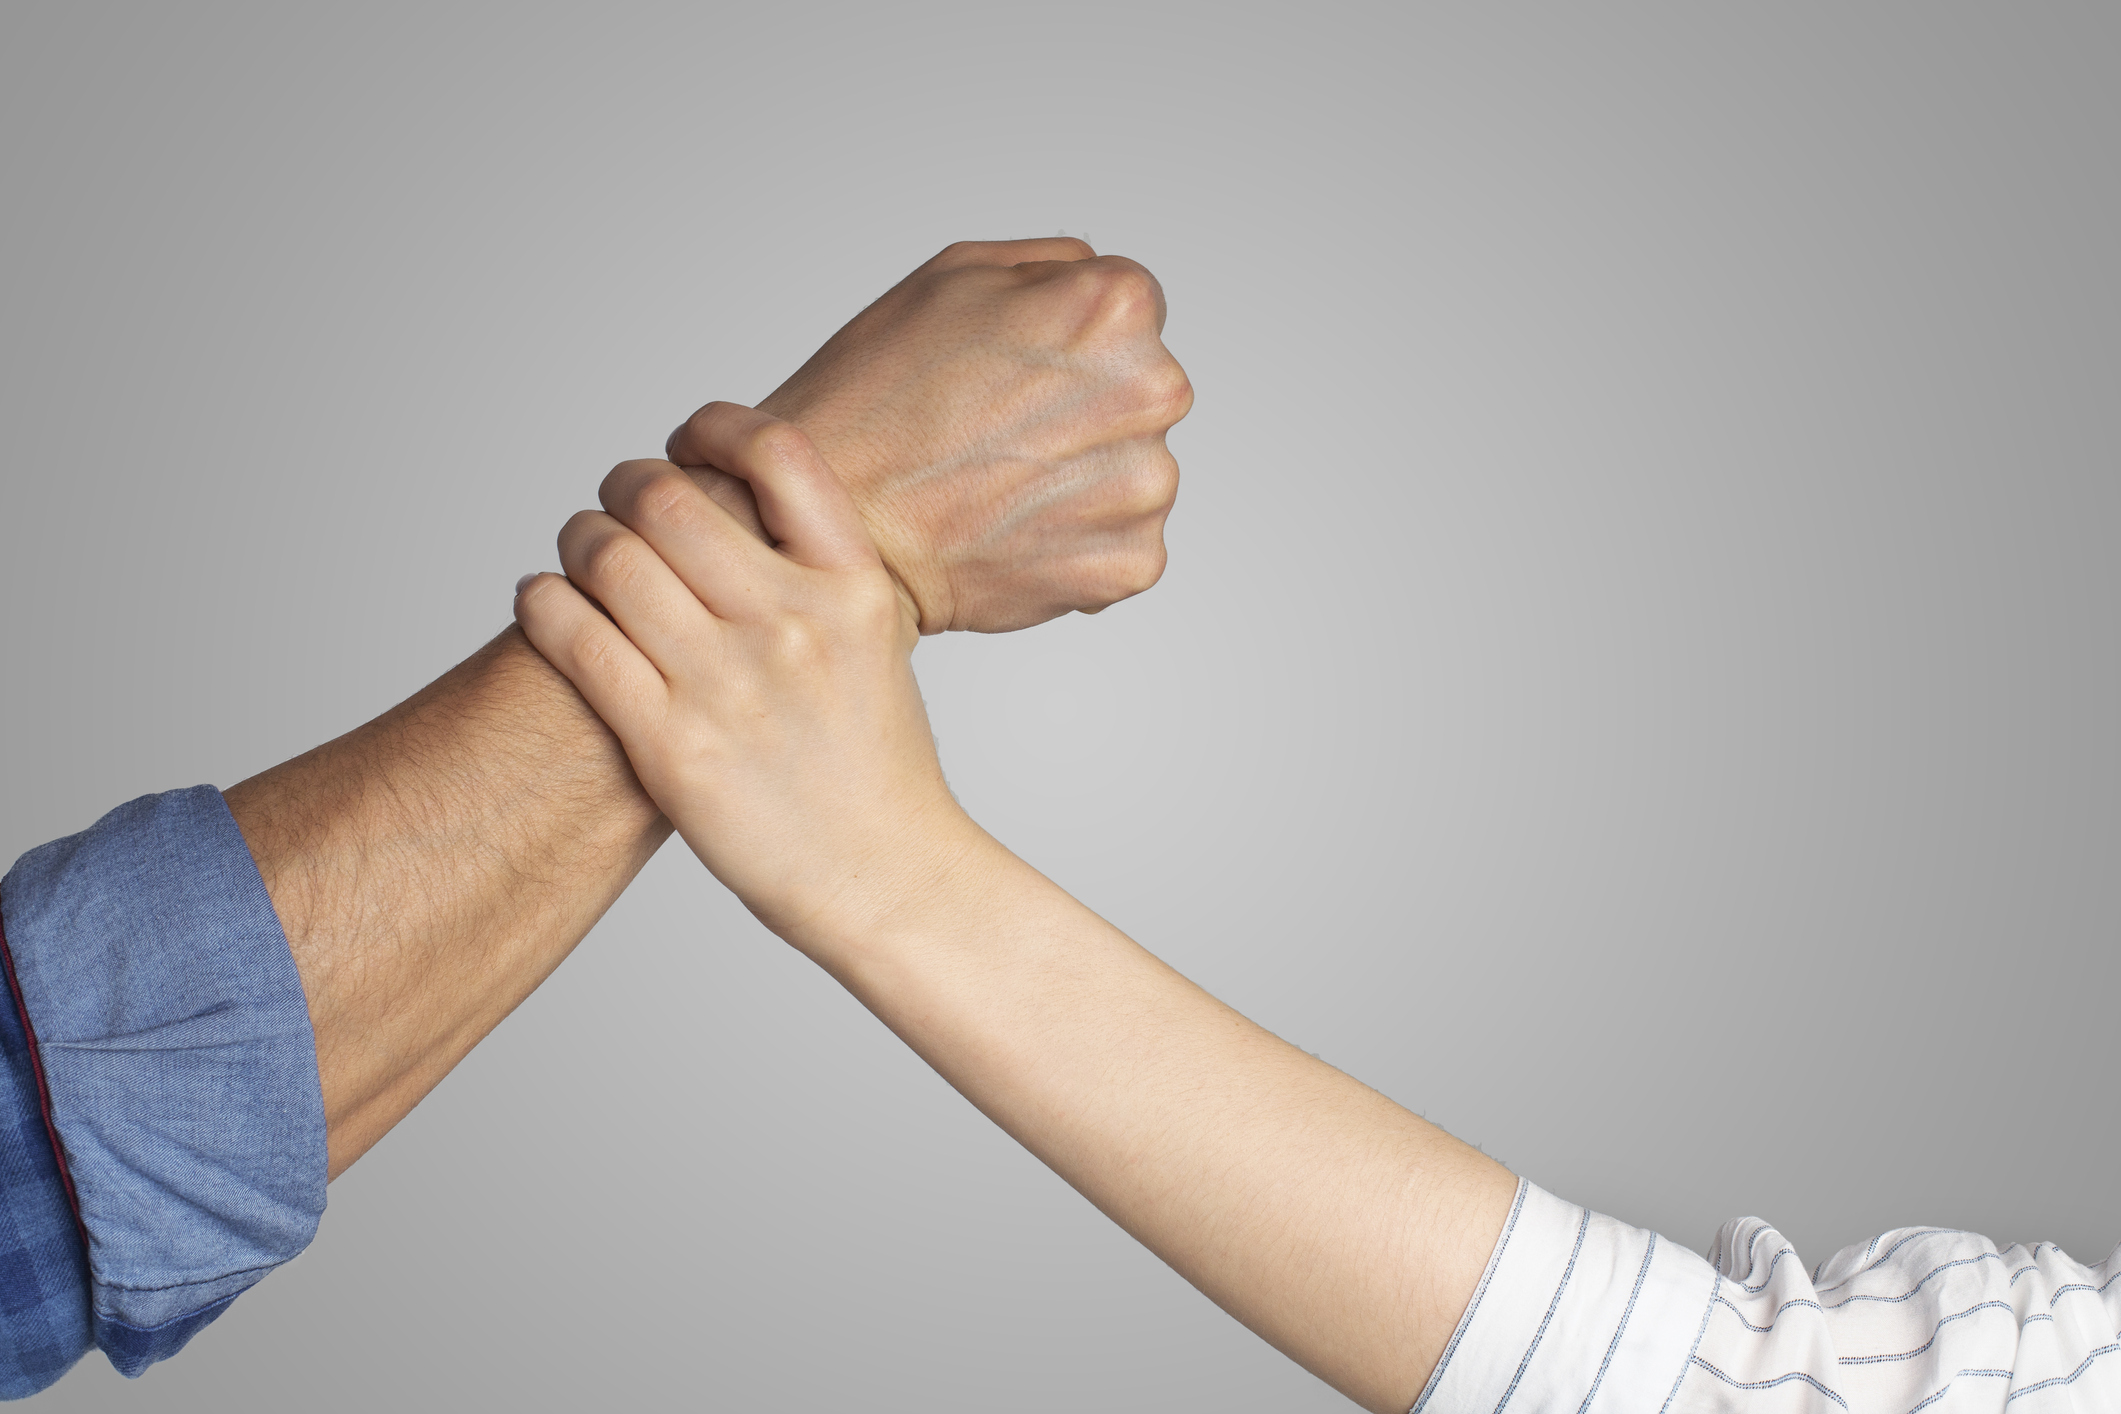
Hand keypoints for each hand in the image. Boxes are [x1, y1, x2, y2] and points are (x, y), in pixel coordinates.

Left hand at [515, 405, 972, 939]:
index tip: (687, 443)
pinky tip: (544, 602)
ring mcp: (729, 685)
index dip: (714, 427)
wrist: (882, 873)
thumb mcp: (874, 642)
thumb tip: (723, 508)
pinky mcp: (671, 746)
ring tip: (579, 558)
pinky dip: (543, 603)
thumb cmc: (874, 762)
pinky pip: (575, 639)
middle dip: (623, 486)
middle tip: (614, 505)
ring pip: (609, 559)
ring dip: (577, 541)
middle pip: (667, 498)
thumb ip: (811, 574)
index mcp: (854, 588)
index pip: (778, 454)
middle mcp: (793, 624)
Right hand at [674, 239, 1192, 633]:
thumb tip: (1098, 284)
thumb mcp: (954, 274)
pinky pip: (1124, 540)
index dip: (1066, 336)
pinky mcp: (1131, 560)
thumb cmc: (877, 395)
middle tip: (999, 431)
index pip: (1133, 310)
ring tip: (999, 484)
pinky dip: (1076, 540)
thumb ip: (1053, 265)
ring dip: (1084, 477)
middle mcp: (1152, 392)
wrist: (833, 523)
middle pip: (1141, 390)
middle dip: (1086, 406)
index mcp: (1116, 308)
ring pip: (1134, 467)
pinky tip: (1013, 528)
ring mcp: (1146, 485)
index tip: (1015, 367)